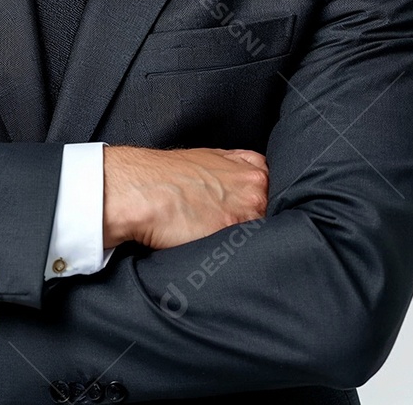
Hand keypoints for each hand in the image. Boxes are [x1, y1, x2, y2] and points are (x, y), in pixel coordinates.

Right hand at [103, 145, 267, 249]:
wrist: (139, 189)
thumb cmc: (166, 174)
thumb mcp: (209, 158)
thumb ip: (236, 170)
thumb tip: (246, 188)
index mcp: (251, 167)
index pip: (273, 192)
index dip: (258, 205)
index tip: (244, 212)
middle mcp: (255, 186)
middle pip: (271, 214)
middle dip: (255, 223)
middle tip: (227, 229)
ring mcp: (247, 210)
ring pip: (262, 234)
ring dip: (246, 241)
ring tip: (219, 241)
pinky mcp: (231, 234)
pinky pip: (246, 251)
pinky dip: (235, 254)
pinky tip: (217, 250)